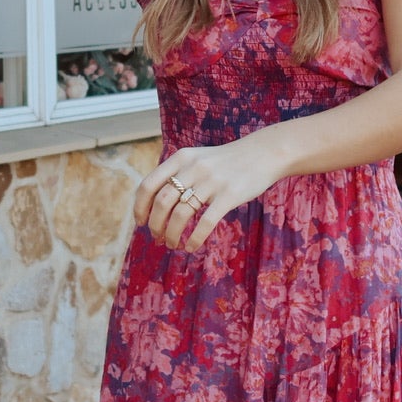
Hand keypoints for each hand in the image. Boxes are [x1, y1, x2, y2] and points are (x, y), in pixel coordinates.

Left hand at [133, 132, 287, 252]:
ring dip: (172, 234)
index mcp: (181, 158)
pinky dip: (194, 239)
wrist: (262, 154)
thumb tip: (155, 204)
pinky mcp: (229, 195)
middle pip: (162, 202)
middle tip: (157, 237)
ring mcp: (211, 181)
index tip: (140, 222)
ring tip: (172, 244)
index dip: (140, 206)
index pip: (149, 184)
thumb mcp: (198, 158)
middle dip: (155, 225)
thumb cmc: (227, 162)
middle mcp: (193, 168)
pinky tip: (191, 247)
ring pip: (181, 214)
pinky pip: (205, 222)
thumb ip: (178, 174)